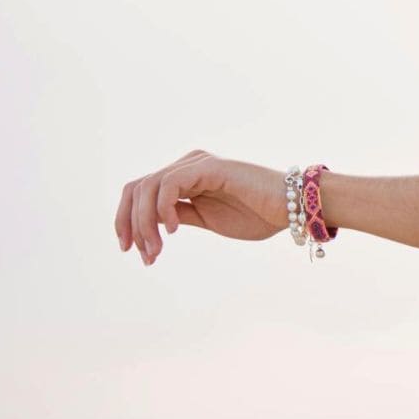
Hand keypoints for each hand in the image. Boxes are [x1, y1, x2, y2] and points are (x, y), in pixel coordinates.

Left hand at [115, 149, 287, 265]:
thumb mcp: (207, 220)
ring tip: (156, 250)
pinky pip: (169, 184)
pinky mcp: (208, 166)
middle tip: (142, 255)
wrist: (292, 209)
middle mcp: (186, 165)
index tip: (130, 251)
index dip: (126, 221)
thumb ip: (179, 216)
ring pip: (148, 187)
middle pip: (136, 188)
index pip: (140, 192)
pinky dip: (163, 209)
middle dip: (130, 224)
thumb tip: (149, 226)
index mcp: (185, 177)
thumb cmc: (257, 215)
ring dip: (145, 224)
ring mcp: (196, 163)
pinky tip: (175, 230)